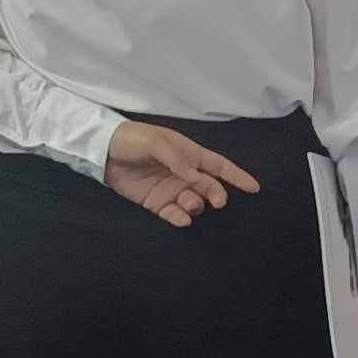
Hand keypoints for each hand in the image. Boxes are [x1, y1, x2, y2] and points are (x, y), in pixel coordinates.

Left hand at [101, 120, 257, 227]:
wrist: (102, 151)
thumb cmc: (131, 139)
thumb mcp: (155, 141)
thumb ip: (176, 159)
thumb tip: (194, 175)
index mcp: (188, 154)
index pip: (218, 166)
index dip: (237, 176)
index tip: (254, 188)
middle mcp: (184, 173)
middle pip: (210, 186)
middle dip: (217, 194)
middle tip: (218, 201)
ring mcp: (171, 189)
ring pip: (194, 202)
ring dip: (197, 205)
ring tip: (189, 203)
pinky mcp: (157, 203)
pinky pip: (174, 214)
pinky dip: (180, 218)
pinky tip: (181, 219)